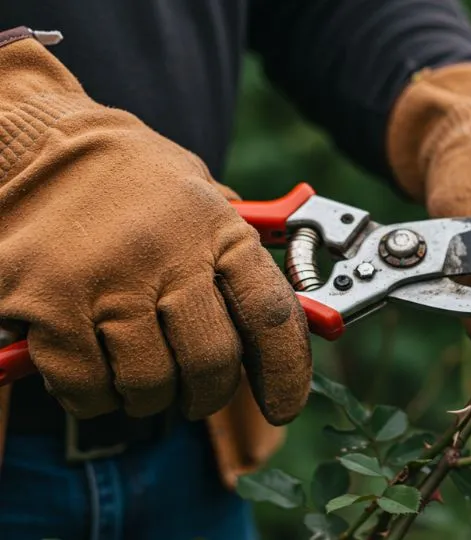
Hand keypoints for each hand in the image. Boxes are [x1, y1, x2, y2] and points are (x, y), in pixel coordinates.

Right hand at [0, 30, 311, 423]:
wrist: (33, 147)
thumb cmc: (129, 183)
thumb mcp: (201, 198)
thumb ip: (238, 259)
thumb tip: (291, 325)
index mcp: (217, 228)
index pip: (272, 316)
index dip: (286, 371)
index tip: (284, 404)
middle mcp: (168, 254)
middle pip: (212, 362)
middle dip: (207, 393)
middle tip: (194, 392)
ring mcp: (107, 280)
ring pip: (150, 384)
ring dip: (147, 395)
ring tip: (136, 371)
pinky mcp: (49, 305)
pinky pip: (88, 388)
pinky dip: (94, 395)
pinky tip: (93, 367)